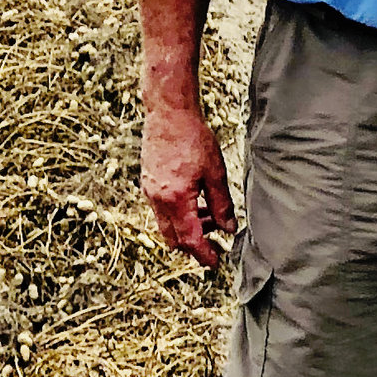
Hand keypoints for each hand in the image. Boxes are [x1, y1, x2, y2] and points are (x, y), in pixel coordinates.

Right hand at [140, 101, 234, 265]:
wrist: (168, 114)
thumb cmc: (193, 138)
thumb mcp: (215, 172)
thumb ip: (222, 204)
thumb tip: (229, 229)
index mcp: (176, 199)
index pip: (190, 239)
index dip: (204, 254)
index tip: (215, 262)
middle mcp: (158, 200)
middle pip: (174, 238)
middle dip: (194, 245)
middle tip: (215, 242)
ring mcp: (150, 192)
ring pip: (166, 225)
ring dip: (187, 228)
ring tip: (210, 217)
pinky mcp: (148, 183)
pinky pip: (161, 211)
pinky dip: (178, 215)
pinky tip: (195, 202)